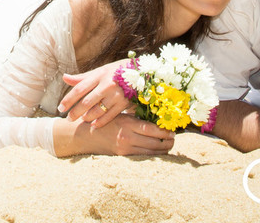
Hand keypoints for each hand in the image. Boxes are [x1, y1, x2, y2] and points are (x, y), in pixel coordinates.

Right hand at [56, 115, 175, 156]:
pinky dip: (152, 154)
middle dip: (167, 142)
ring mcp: (125, 148)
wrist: (85, 134)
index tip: (172, 130)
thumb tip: (152, 101)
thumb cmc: (103, 118)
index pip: (151, 129)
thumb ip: (133, 109)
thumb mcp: (117, 110)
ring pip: (150, 152)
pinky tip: (157, 150)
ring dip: (162, 150)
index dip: (164, 131)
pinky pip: (143, 157)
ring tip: (169, 144)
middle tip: (174, 138)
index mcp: (126, 123)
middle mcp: (127, 137)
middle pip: (154, 143)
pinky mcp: (123, 155)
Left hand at [58, 60, 131, 128]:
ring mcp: (116, 95)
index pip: (79, 89)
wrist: (141, 72)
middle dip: (76, 112)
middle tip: (68, 119)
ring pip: (98, 110)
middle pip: (87, 102)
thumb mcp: (100, 71)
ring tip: (82, 120)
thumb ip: (82, 77)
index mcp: (98, 75)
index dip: (68, 100)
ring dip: (88, 117)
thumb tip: (64, 77)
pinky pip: (110, 115)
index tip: (60, 108)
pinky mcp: (125, 103)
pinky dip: (101, 121)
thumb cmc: (115, 71)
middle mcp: (106, 85)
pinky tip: (94, 125)